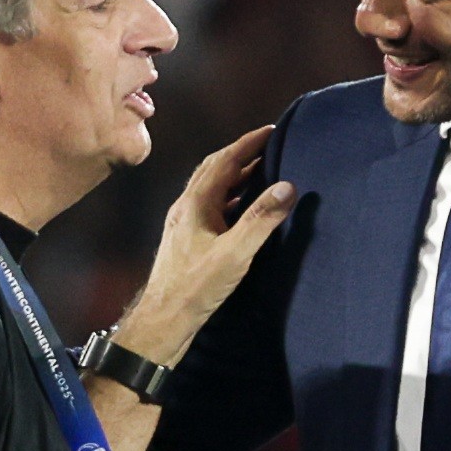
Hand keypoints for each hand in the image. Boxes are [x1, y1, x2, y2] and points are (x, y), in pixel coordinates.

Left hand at [111, 126, 295, 363]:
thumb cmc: (196, 287)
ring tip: (260, 172)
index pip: (224, 161)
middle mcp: (186, 207)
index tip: (270, 130)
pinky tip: (239, 210)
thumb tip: (287, 187)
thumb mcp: (235, 253)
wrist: (163, 320)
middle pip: (213, 169)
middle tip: (268, 147)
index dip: (248, 144)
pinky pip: (209, 206)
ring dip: (234, 176)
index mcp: (195, 203)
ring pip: (210, 188)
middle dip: (241, 154)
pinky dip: (228, 197)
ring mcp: (183, 224)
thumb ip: (260, 220)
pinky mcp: (185, 240)